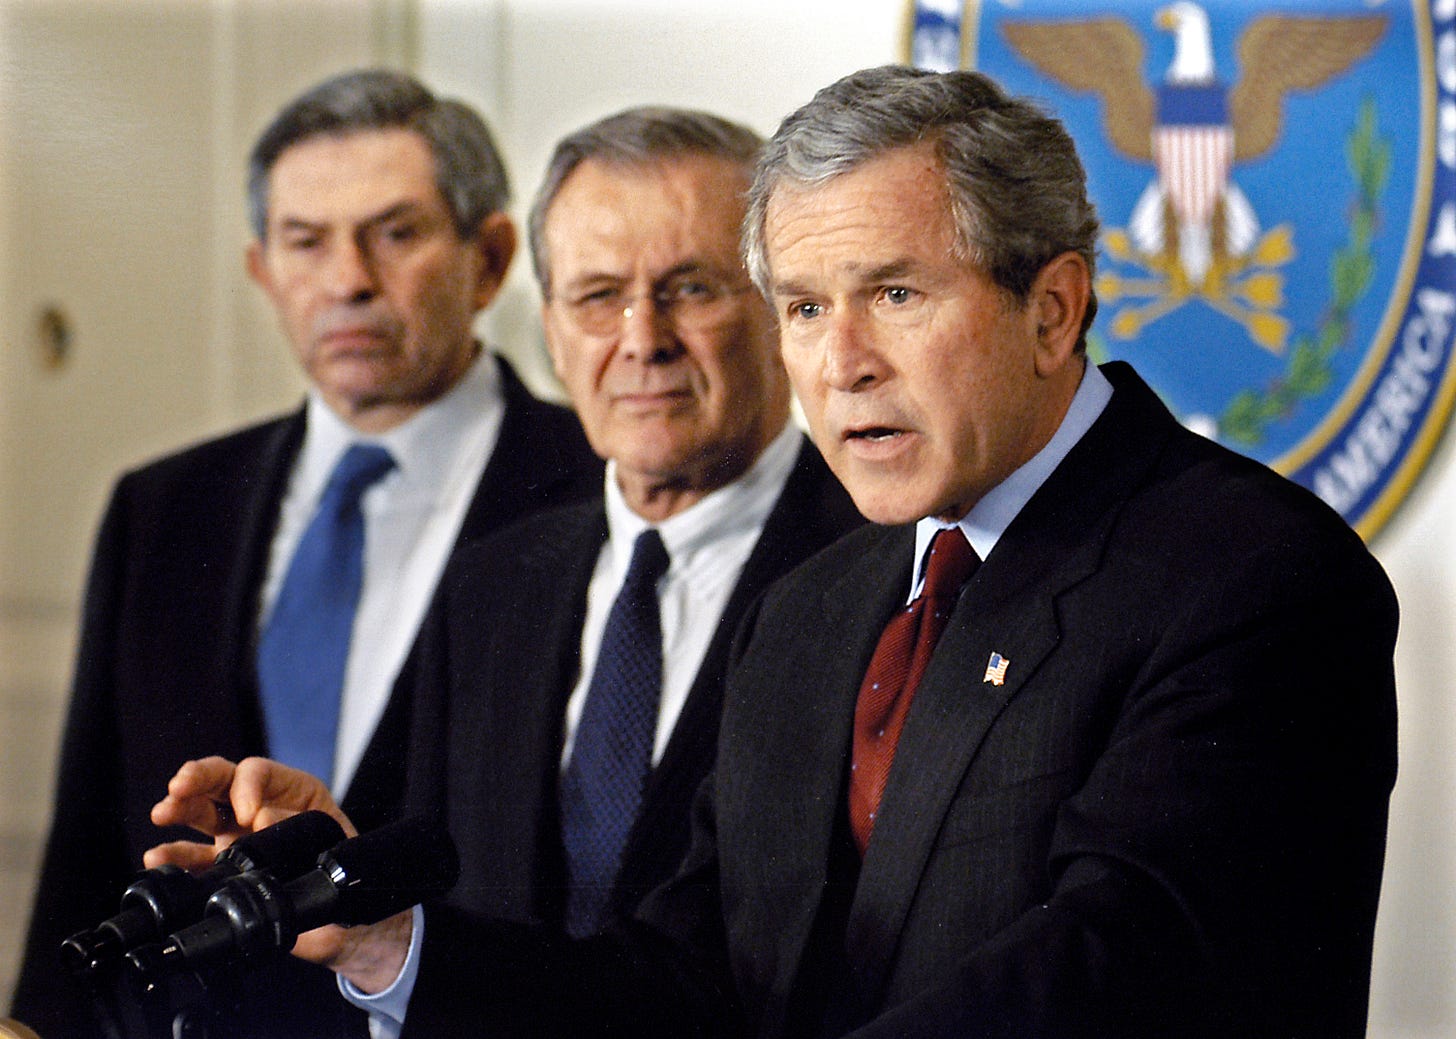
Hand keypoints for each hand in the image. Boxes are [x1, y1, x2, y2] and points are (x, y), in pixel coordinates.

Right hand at [145, 755, 365, 965]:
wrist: (348, 926)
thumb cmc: (347, 879)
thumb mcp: (337, 847)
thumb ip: (302, 831)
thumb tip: (262, 818)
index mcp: (294, 795)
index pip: (259, 773)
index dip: (247, 787)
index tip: (249, 814)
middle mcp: (261, 811)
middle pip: (222, 781)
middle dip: (198, 778)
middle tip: (180, 786)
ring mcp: (239, 839)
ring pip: (201, 814)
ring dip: (179, 809)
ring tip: (162, 814)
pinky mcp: (225, 873)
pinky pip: (193, 861)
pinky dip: (172, 858)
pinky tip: (157, 859)